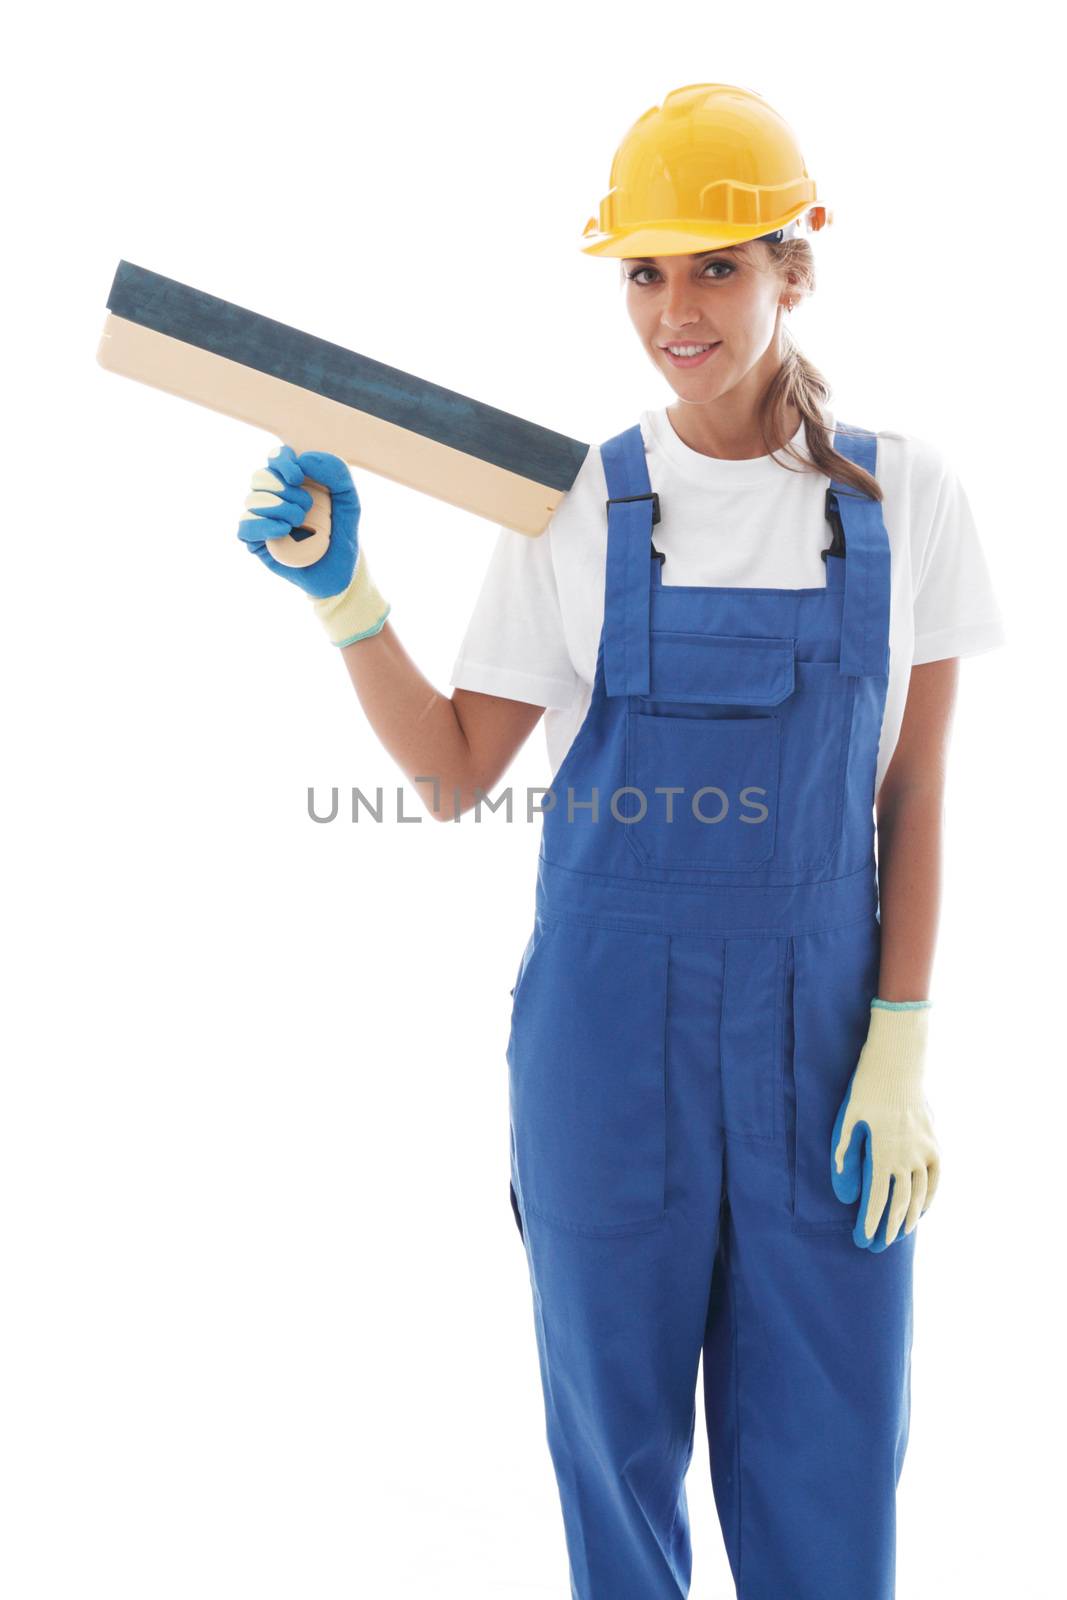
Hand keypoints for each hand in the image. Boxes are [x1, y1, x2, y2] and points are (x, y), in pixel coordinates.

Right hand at [237, 445, 389, 644]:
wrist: (338, 575)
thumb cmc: (342, 537)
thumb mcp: (350, 504)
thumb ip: (338, 475)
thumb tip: (305, 459)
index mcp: (293, 483)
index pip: (276, 457)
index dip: (282, 462)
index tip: (298, 477)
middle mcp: (274, 498)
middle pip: (261, 476)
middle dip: (283, 489)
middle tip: (305, 508)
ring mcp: (262, 519)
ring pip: (253, 500)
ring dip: (277, 508)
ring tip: (298, 522)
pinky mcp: (255, 542)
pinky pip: (245, 526)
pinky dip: (263, 525)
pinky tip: (283, 531)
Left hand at [830, 1001, 940, 1251]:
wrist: (899, 1064)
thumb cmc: (867, 1088)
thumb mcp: (847, 1118)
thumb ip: (845, 1153)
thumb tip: (843, 1189)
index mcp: (883, 1153)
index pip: (878, 1199)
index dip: (871, 1222)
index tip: (864, 1238)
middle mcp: (907, 1157)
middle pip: (901, 1203)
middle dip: (890, 1227)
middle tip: (880, 1245)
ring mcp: (924, 1150)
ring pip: (921, 1194)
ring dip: (911, 1216)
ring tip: (902, 1233)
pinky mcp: (934, 1142)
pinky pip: (936, 1177)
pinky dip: (931, 1196)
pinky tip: (924, 1208)